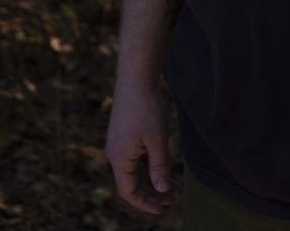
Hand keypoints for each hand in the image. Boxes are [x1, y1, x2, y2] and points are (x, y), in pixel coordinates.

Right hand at [105, 81, 176, 215]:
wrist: (136, 79)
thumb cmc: (147, 109)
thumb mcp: (157, 140)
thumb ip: (159, 167)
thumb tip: (163, 191)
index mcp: (119, 159)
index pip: (129, 191)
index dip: (145, 203)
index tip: (163, 209)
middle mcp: (115, 154)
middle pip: (132, 182)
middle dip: (152, 192)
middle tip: (173, 198)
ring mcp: (119, 144)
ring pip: (135, 170)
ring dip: (152, 179)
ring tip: (173, 186)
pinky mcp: (124, 135)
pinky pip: (135, 158)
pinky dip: (149, 165)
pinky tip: (164, 166)